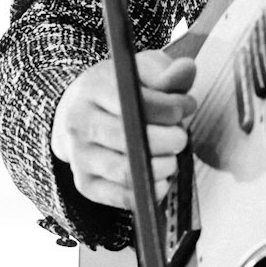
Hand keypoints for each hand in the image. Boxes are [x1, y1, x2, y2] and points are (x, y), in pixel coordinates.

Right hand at [51, 48, 196, 211]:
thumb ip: (165, 73)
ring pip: (127, 171)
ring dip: (162, 166)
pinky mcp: (86, 184)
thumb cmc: (116, 91)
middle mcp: (78, 124)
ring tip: (171, 156)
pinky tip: (160, 176)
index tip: (184, 108)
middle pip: (130, 138)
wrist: (79, 115)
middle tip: (180, 136)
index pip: (133, 101)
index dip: (168, 107)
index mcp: (91, 90)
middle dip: (169, 139)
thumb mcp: (139, 71)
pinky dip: (150, 190)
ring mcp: (79, 157)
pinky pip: (122, 197)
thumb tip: (187, 70)